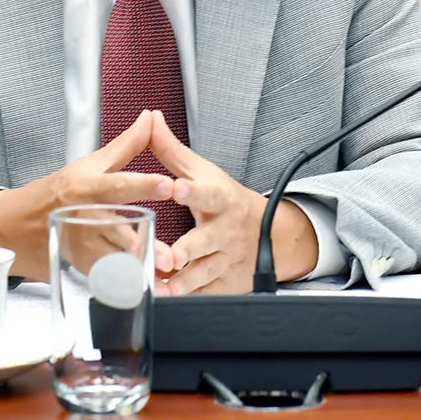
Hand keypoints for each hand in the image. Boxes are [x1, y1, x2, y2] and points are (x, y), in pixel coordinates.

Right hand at [0, 111, 175, 280]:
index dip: (145, 185)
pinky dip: (129, 280)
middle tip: (172, 255)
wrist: (17, 226)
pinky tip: (149, 285)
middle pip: (119, 229)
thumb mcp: (90, 163)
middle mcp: (85, 215)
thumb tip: (151, 117)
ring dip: (141, 266)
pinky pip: (109, 275)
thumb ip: (127, 144)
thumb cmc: (57, 191)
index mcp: (88, 186)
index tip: (169, 186)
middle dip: (145, 241)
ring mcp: (82, 244)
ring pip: (115, 257)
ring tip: (166, 273)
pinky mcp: (83, 265)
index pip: (120, 184)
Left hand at [146, 110, 319, 294]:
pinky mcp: (225, 283)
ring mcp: (226, 258)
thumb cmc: (225, 200)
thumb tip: (150, 119)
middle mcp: (224, 230)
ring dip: (184, 281)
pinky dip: (187, 297)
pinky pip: (205, 293)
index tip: (178, 188)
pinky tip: (167, 299)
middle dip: (189, 248)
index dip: (193, 191)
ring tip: (163, 288)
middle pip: (207, 240)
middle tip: (171, 255)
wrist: (269, 232)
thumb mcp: (203, 172)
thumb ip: (172, 151)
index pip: (207, 193)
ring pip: (205, 272)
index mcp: (219, 199)